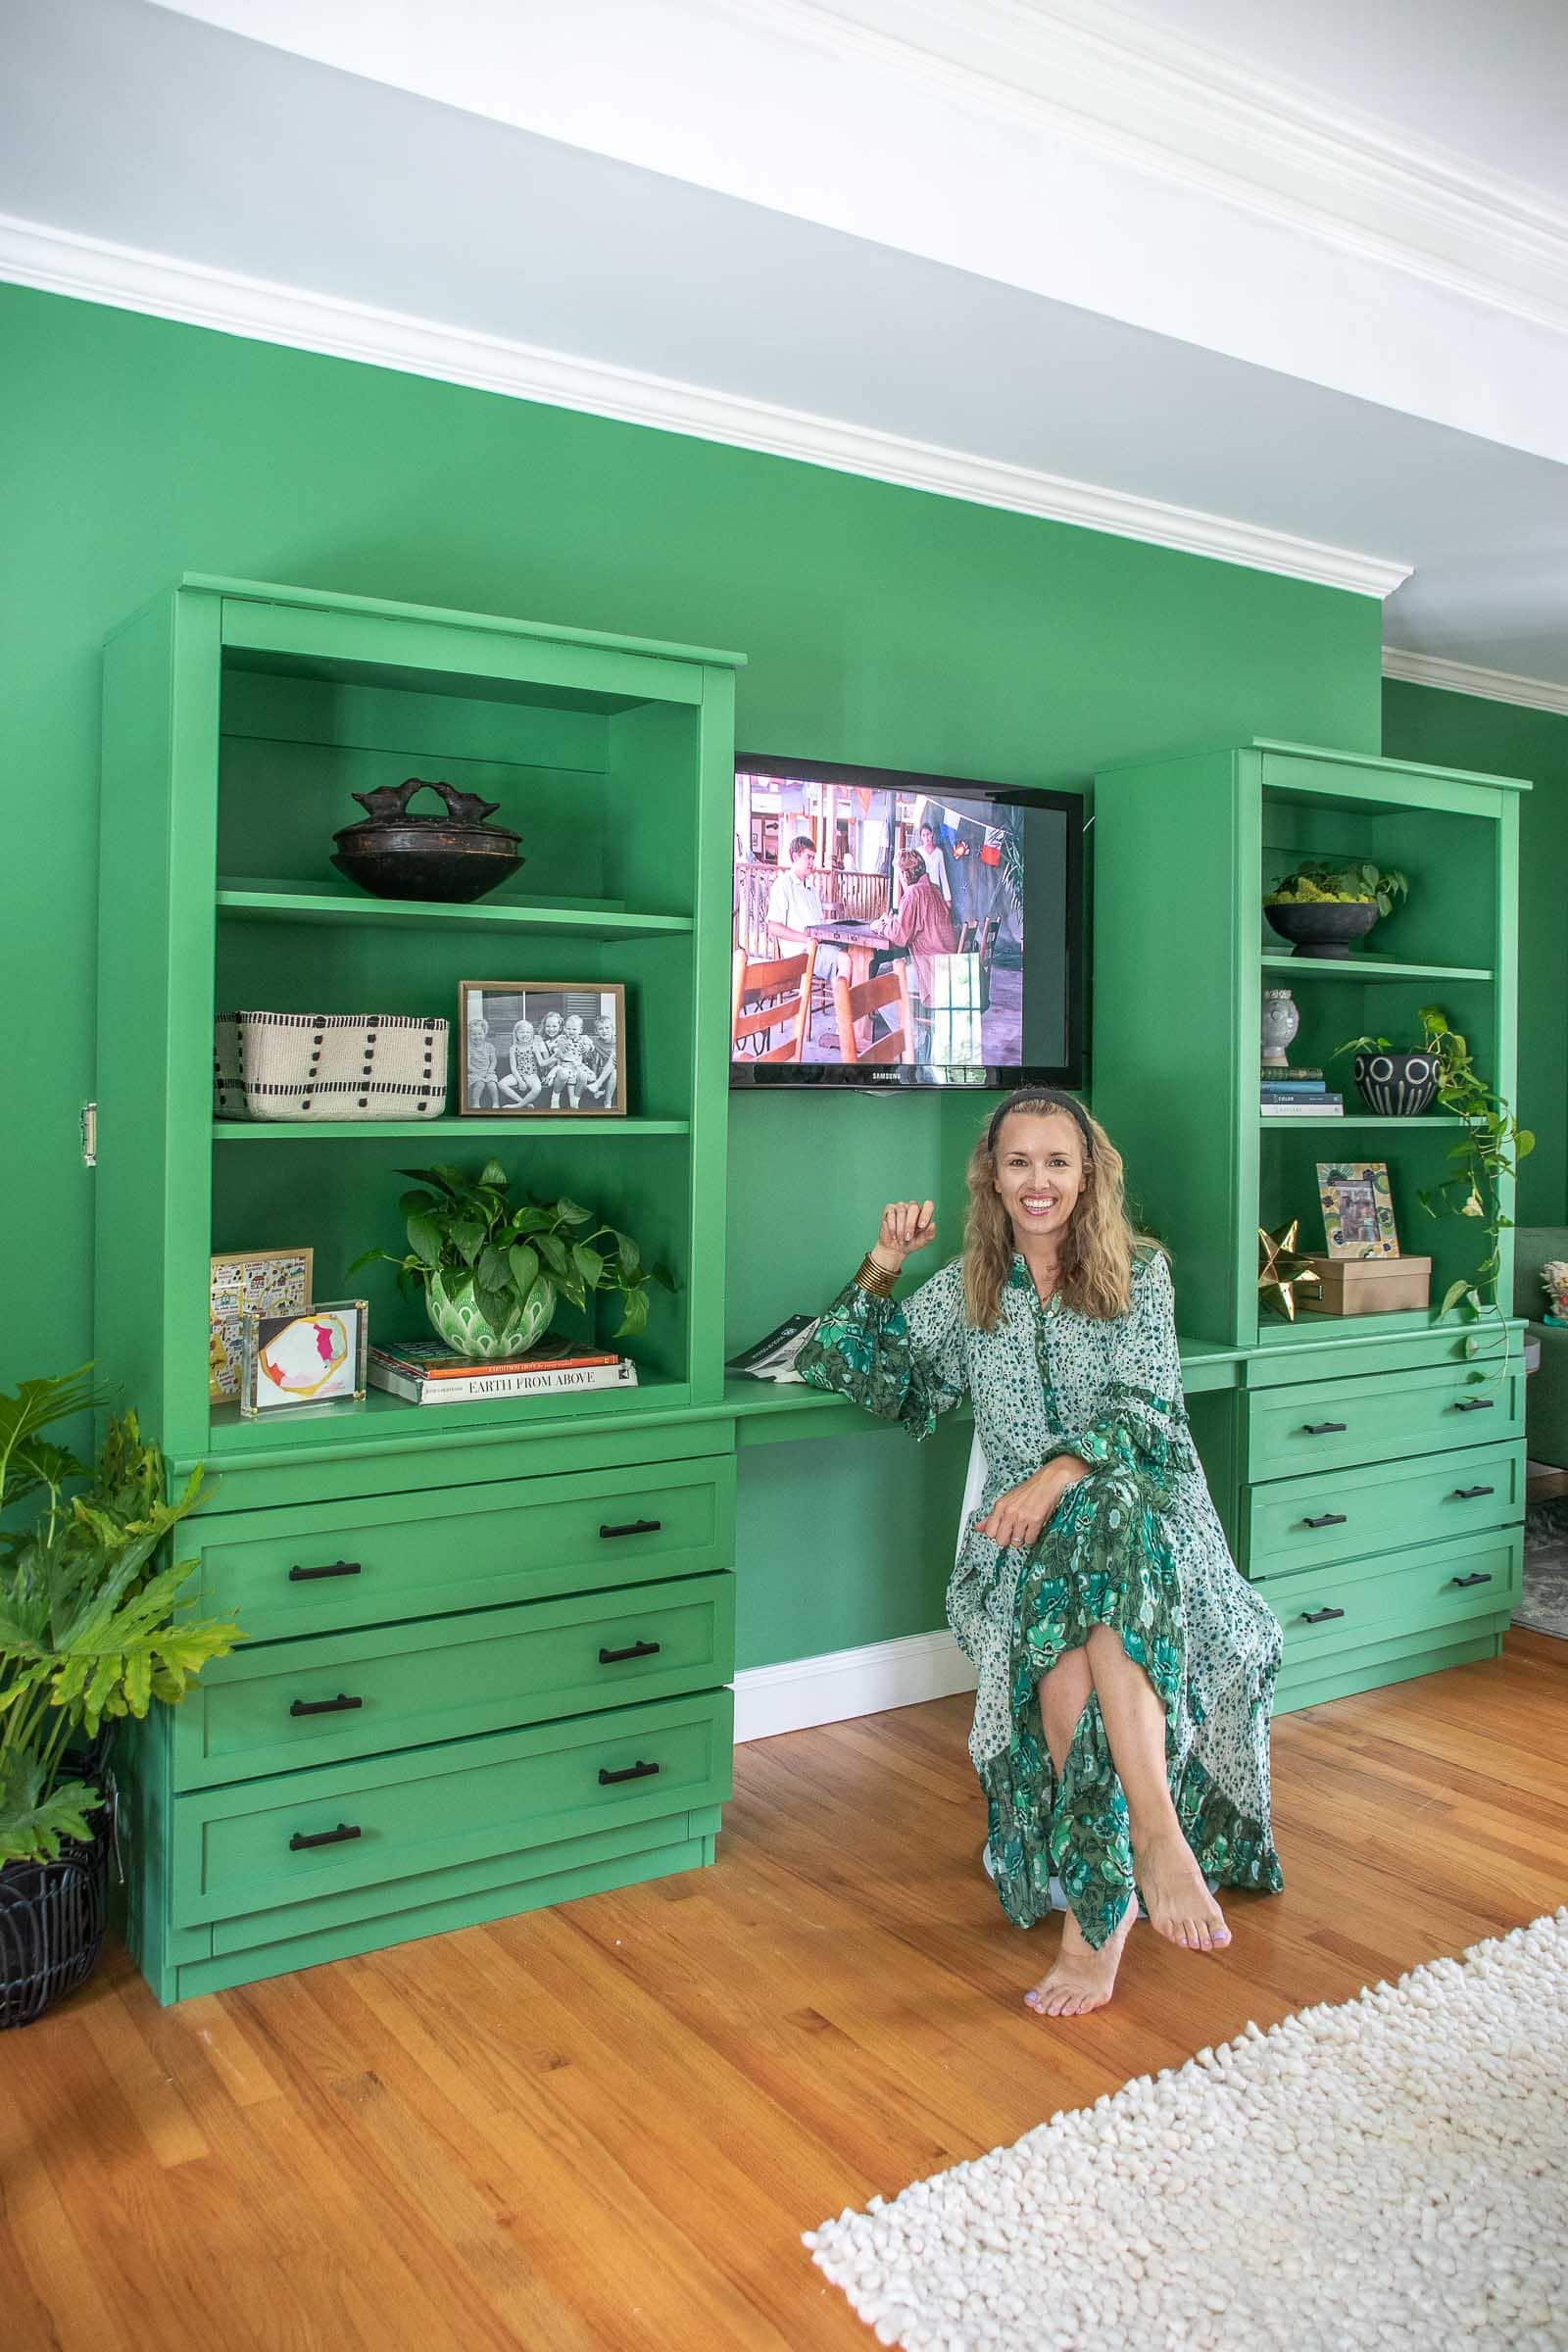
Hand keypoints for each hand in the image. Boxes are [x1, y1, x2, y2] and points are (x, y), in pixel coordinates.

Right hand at [872, 1199, 936, 1273]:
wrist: (894, 1249)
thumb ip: (929, 1234)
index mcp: (923, 1213)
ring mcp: (901, 1207)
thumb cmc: (910, 1243)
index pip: (928, 1205)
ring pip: (901, 1211)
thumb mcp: (922, 1242)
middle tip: (908, 1237)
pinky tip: (893, 1235)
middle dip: (910, 1224)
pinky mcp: (889, 1209)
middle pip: (914, 1207)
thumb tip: (933, 1225)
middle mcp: (912, 1207)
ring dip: (900, 1228)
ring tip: (900, 1239)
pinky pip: (891, 1213)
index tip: (921, 1226)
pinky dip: (892, 1226)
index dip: (926, 1214)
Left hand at [975, 1459, 1089, 1548]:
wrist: (1049, 1481)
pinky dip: (1033, 1537)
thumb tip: (978, 1527)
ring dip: (1023, 1538)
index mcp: (1000, 1506)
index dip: (997, 1535)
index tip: (1004, 1531)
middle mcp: (1009, 1512)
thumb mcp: (1007, 1500)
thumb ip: (992, 1516)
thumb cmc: (1029, 1490)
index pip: (989, 1532)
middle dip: (1009, 1540)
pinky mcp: (1036, 1521)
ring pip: (1017, 1543)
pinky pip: (1030, 1540)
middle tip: (1016, 1532)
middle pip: (1001, 1541)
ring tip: (1027, 1527)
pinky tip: (1034, 1527)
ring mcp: (1022, 1517)